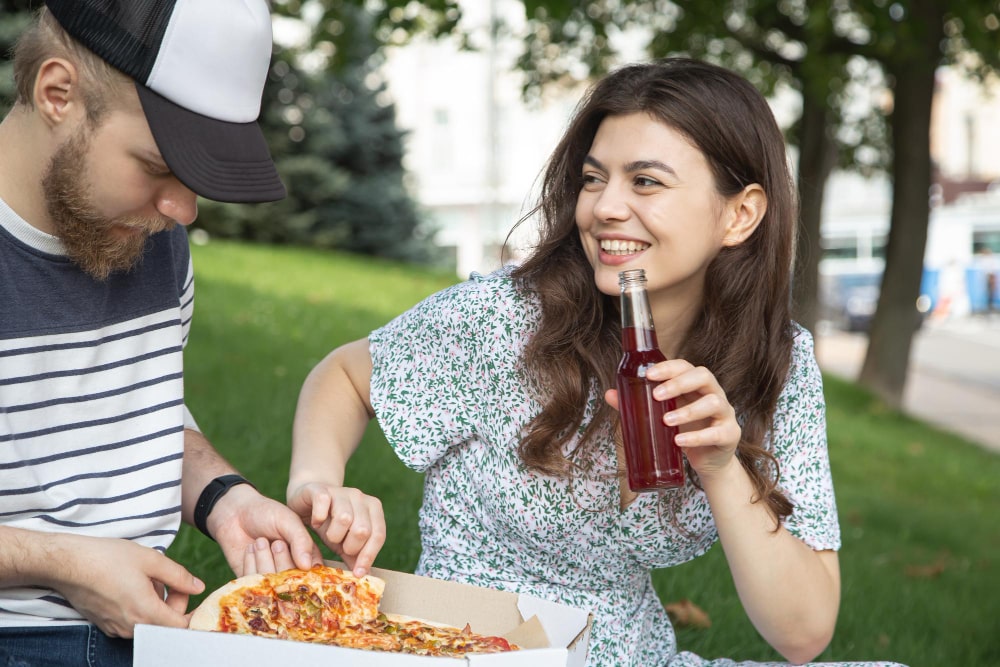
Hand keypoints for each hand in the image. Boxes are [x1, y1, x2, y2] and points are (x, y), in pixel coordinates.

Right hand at [49, 534, 203, 637]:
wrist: (67, 564)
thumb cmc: (108, 559)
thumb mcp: (151, 560)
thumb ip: (178, 576)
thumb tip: (198, 587)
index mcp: (145, 613)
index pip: (181, 625)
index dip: (193, 611)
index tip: (194, 595)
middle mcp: (131, 628)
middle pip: (166, 623)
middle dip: (174, 601)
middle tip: (169, 578)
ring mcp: (116, 628)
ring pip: (149, 620)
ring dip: (156, 601)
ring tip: (147, 577)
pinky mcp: (105, 624)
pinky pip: (132, 619)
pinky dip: (140, 605)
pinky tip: (131, 584)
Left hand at [206, 484, 323, 576]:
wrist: (234, 513)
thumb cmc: (266, 513)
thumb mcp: (288, 521)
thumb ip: (301, 541)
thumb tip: (308, 567)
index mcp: (304, 553)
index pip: (313, 570)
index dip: (307, 568)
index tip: (301, 561)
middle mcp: (288, 567)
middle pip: (292, 580)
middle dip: (283, 560)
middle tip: (276, 542)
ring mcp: (269, 576)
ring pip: (272, 582)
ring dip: (264, 559)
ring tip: (259, 541)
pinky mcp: (250, 581)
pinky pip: (253, 583)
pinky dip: (250, 564)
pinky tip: (249, 548)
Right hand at [286, 483, 385, 576]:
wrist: (307, 499)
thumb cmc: (329, 523)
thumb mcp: (343, 542)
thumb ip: (354, 557)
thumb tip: (364, 577)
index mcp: (372, 508)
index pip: (378, 535)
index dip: (368, 556)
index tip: (357, 573)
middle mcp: (360, 497)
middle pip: (363, 530)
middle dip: (350, 546)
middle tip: (339, 546)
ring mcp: (341, 491)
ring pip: (344, 518)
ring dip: (334, 534)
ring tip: (329, 535)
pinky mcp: (321, 489)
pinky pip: (323, 502)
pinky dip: (319, 517)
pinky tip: (316, 522)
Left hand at [605, 359, 741, 479]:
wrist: (708, 461)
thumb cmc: (684, 430)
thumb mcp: (661, 416)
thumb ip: (637, 405)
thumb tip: (609, 394)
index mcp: (696, 385)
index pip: (685, 366)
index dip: (668, 368)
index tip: (648, 374)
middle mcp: (713, 393)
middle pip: (703, 376)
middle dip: (679, 383)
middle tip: (656, 395)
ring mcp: (725, 413)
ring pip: (713, 402)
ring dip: (688, 410)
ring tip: (666, 421)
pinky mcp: (730, 434)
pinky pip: (718, 432)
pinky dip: (698, 437)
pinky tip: (679, 441)